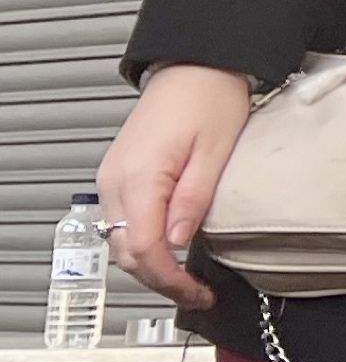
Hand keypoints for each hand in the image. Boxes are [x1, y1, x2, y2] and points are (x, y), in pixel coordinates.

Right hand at [97, 66, 251, 308]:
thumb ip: (194, 200)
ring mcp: (113, 178)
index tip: (197, 293)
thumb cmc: (210, 100)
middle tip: (197, 294)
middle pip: (126, 252)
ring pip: (120, 241)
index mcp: (140, 177)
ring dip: (149, 266)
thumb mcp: (216, 152)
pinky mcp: (119, 175)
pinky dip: (142, 243)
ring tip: (186, 280)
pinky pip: (122, 221)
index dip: (169, 279)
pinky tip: (169, 251)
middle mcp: (116, 181)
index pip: (144, 248)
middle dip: (159, 280)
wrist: (194, 67)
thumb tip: (178, 243)